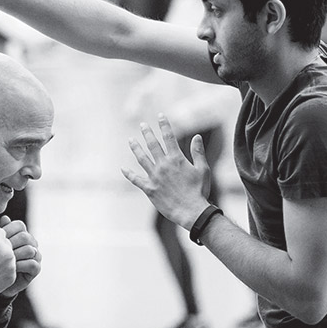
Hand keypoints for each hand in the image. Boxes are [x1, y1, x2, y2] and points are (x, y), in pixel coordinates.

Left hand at [0, 215, 41, 296]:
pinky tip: (9, 268)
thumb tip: (5, 218)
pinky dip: (20, 266)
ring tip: (2, 261)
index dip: (6, 230)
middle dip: (9, 244)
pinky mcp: (36, 269)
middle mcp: (31, 243)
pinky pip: (32, 264)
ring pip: (29, 249)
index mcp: (21, 234)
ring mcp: (35, 255)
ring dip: (14, 255)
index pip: (19, 225)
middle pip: (25, 236)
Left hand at [121, 114, 211, 229]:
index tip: (160, 116)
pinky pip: (136, 180)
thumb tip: (196, 136)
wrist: (191, 211)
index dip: (164, 125)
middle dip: (147, 133)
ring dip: (135, 148)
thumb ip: (198, 152)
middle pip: (152, 145)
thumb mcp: (203, 169)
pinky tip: (123, 168)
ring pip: (141, 159)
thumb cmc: (199, 191)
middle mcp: (163, 165)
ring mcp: (155, 177)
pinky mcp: (149, 189)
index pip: (169, 137)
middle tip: (142, 125)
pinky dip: (129, 174)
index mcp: (176, 159)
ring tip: (130, 140)